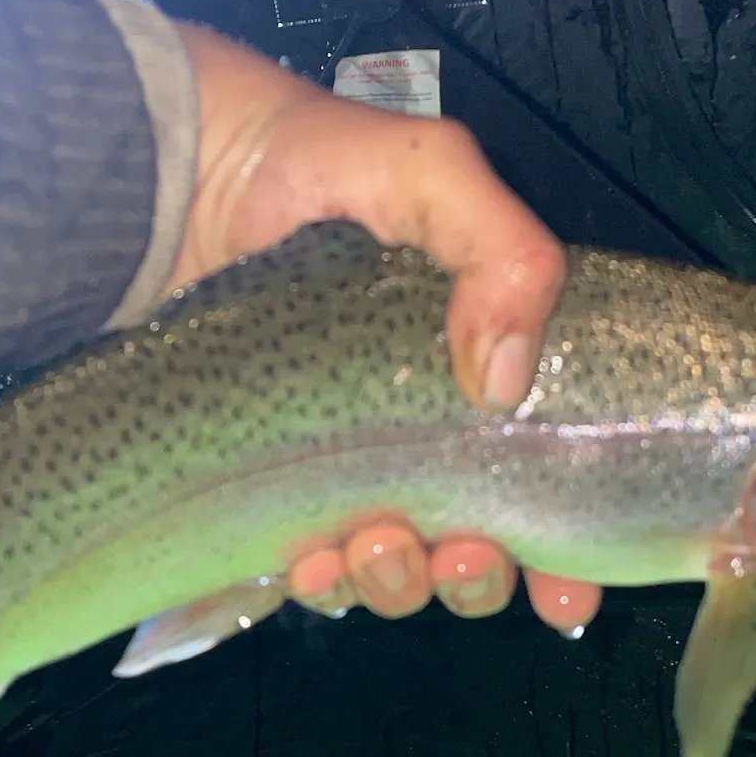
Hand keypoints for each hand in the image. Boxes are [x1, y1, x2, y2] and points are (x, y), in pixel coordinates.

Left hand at [169, 24, 602, 632]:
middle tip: (466, 552)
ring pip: (395, 569)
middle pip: (474, 549)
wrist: (186, 172)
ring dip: (401, 583)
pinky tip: (316, 560)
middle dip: (480, 576)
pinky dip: (323, 581)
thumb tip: (508, 381)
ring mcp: (345, 463)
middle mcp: (422, 429)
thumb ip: (503, 256)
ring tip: (381, 547)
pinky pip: (308, 565)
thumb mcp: (433, 176)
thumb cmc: (319, 165)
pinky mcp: (271, 481)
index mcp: (482, 367)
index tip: (569, 592)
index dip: (567, 553)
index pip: (547, 480)